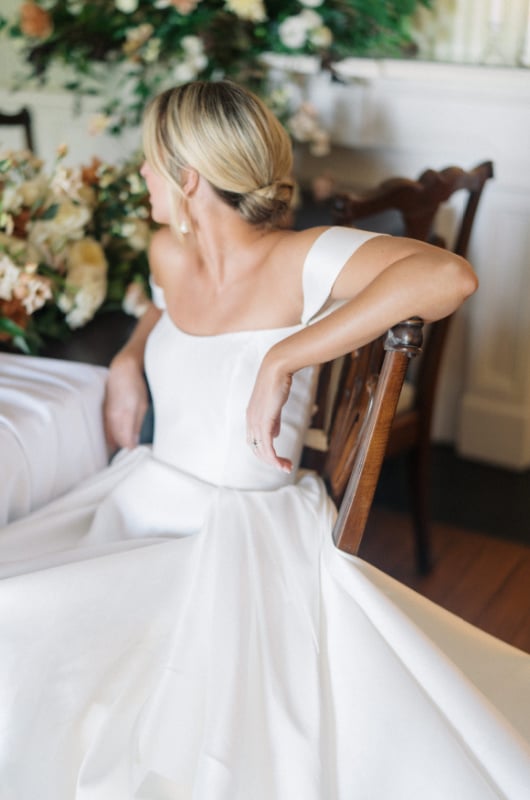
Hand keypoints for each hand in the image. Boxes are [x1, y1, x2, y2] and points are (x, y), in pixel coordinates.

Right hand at [104, 351, 148, 450]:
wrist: (122, 371)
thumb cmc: (135, 387)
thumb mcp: (143, 406)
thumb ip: (138, 425)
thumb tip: (135, 441)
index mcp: (123, 416)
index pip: (125, 442)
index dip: (131, 450)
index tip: (138, 453)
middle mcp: (112, 418)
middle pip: (117, 441)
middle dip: (124, 449)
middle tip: (133, 454)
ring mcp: (106, 415)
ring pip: (110, 437)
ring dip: (117, 443)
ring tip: (125, 448)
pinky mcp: (103, 413)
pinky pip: (106, 430)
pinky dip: (112, 436)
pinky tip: (117, 440)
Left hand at [246, 354, 292, 472]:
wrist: (276, 369)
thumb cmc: (277, 383)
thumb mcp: (274, 406)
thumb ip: (273, 421)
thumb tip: (274, 435)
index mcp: (251, 418)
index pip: (254, 442)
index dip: (265, 453)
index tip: (279, 459)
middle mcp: (250, 421)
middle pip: (256, 449)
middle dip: (270, 461)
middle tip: (286, 467)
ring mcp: (256, 421)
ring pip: (261, 450)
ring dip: (274, 462)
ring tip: (287, 467)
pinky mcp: (264, 421)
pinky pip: (266, 445)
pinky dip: (273, 457)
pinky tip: (281, 463)